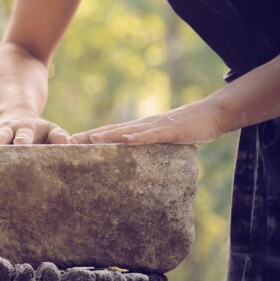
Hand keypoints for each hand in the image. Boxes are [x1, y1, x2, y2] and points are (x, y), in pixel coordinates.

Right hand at [0, 116, 71, 144]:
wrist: (16, 112)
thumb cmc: (38, 130)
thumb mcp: (51, 130)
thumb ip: (59, 136)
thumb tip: (70, 143)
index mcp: (26, 129)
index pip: (25, 134)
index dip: (23, 139)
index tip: (22, 144)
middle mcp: (8, 129)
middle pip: (2, 133)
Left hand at [71, 100, 224, 144]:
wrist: (212, 114)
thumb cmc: (188, 128)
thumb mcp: (164, 141)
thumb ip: (149, 150)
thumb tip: (136, 166)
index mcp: (140, 129)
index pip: (110, 133)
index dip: (89, 138)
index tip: (68, 144)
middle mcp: (143, 126)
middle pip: (112, 131)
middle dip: (89, 137)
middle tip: (67, 142)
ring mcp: (157, 126)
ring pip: (128, 131)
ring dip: (109, 135)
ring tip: (90, 139)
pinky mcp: (173, 130)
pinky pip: (154, 135)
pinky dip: (139, 137)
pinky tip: (126, 140)